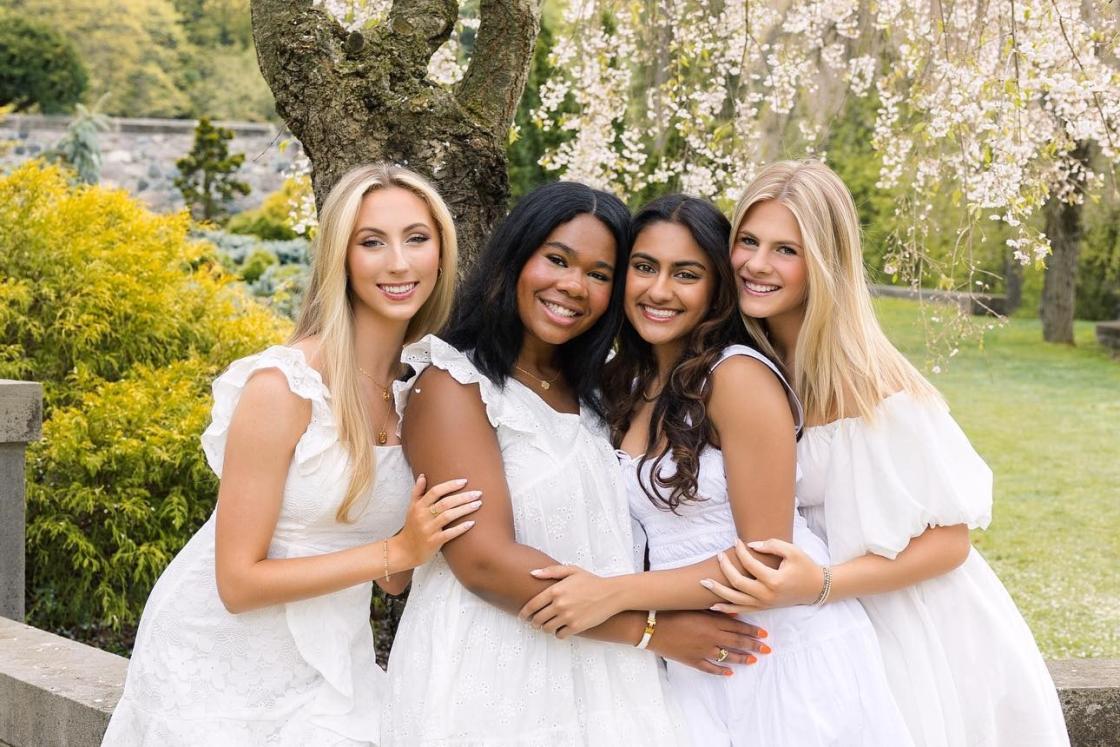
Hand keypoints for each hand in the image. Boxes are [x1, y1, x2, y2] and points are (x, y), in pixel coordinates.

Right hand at [395, 475, 481, 568]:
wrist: (405, 550)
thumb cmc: (412, 527)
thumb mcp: (411, 508)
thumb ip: (417, 491)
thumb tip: (423, 475)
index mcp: (419, 506)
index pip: (435, 491)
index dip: (450, 485)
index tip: (465, 481)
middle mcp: (423, 516)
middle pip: (445, 503)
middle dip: (463, 497)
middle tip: (478, 493)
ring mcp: (428, 529)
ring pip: (448, 516)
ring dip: (465, 509)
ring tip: (478, 504)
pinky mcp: (433, 542)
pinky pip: (449, 534)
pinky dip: (460, 528)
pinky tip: (472, 523)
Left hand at [518, 565, 619, 637]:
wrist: (611, 594)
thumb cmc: (591, 581)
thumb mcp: (571, 570)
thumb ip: (550, 571)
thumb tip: (532, 573)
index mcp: (555, 590)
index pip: (532, 605)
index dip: (524, 613)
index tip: (522, 617)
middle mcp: (559, 604)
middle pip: (537, 619)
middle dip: (534, 622)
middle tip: (535, 622)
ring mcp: (567, 617)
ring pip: (547, 628)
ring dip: (545, 628)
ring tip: (548, 625)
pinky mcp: (576, 627)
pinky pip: (559, 635)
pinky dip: (558, 633)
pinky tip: (561, 628)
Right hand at [650, 610, 769, 676]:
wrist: (650, 626)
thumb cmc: (670, 611)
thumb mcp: (694, 606)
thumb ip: (714, 610)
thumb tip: (732, 612)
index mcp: (711, 622)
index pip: (738, 627)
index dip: (752, 631)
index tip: (764, 634)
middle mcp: (711, 637)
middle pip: (737, 642)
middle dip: (754, 646)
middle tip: (767, 649)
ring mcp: (702, 650)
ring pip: (727, 656)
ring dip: (742, 659)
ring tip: (753, 660)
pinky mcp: (692, 660)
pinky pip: (710, 668)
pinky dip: (720, 671)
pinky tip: (729, 673)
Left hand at [703, 538, 823, 613]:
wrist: (816, 588)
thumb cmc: (805, 567)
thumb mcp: (792, 551)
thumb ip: (771, 545)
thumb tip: (750, 545)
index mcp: (774, 580)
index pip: (750, 564)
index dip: (741, 551)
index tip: (736, 540)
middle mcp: (766, 595)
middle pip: (737, 583)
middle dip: (724, 568)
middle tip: (718, 556)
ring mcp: (764, 604)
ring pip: (735, 600)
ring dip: (718, 592)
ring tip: (704, 583)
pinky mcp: (763, 608)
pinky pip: (741, 611)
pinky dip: (726, 609)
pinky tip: (713, 606)